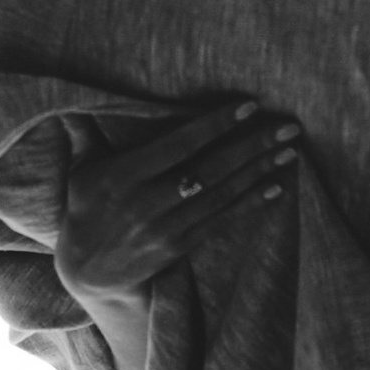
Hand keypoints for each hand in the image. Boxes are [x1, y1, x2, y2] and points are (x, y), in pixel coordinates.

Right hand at [54, 101, 302, 301]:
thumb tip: (79, 99)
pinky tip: (276, 187)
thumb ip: (87, 134)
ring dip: (260, 171)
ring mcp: (167, 227)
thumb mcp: (80, 171)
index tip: (250, 106)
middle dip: (254, 146)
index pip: (179, 145)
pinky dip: (251, 203)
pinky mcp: (180, 246)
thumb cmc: (85, 209)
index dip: (216, 125)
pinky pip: (222, 220)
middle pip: (211, 169)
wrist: (89, 271)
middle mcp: (148, 202)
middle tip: (289, 127)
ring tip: (290, 151)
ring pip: (222, 194)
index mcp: (124, 176)